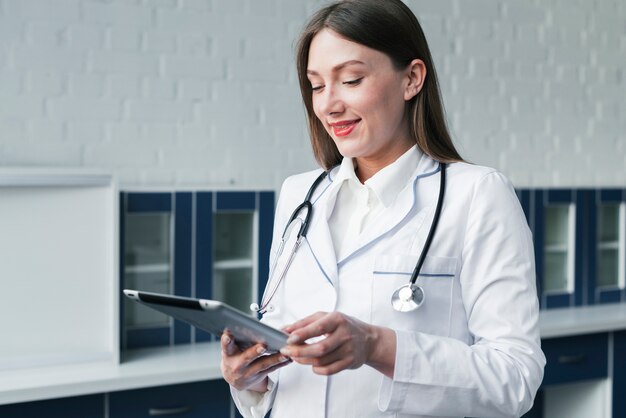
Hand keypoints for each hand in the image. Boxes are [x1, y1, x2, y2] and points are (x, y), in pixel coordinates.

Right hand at [220, 332, 290, 391]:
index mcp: (229, 354)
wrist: (234, 377)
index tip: (228, 335)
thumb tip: (249, 323)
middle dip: (255, 352)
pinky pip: (271, 369)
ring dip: (275, 358)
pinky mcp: (258, 376)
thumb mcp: (232, 347)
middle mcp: (237, 365)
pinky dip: (280, 363)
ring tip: (284, 354)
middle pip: (246, 357)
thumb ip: (239, 336)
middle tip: (263, 346)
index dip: (227, 341)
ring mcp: (248, 372)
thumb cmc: (235, 356)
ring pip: (263, 364)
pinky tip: (288, 359)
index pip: (227, 346)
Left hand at [280, 311, 395, 376]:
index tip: (289, 338)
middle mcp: (344, 334)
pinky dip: (317, 369)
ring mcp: (348, 349)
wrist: (369, 340)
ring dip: (305, 361)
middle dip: (300, 351)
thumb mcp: (327, 317)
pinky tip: (312, 365)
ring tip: (296, 357)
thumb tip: (286, 329)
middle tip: (287, 351)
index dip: (302, 334)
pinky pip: (329, 370)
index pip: (318, 327)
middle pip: (319, 348)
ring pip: (322, 360)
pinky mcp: (349, 362)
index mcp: (337, 319)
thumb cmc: (345, 326)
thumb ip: (305, 322)